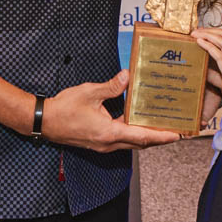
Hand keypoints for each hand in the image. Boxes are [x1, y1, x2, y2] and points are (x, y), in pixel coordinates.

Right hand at [41, 70, 181, 152]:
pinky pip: (121, 140)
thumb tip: (127, 77)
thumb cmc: (64, 109)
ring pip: (131, 143)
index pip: (142, 137)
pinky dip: (133, 133)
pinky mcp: (98, 142)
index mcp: (109, 133)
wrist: (44, 122)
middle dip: (159, 138)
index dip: (161, 136)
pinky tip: (137, 122)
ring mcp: (103, 145)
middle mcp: (108, 143)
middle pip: (140, 143)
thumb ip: (111, 86)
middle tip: (176, 130)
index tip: (176, 135)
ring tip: (161, 126)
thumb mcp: (89, 92)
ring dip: (147, 137)